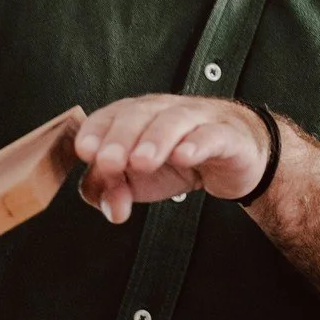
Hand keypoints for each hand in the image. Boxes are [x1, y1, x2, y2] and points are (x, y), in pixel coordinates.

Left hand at [74, 95, 272, 224]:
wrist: (234, 158)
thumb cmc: (180, 161)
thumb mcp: (137, 180)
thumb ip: (110, 190)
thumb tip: (111, 207)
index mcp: (137, 117)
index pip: (110, 115)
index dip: (95, 131)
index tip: (85, 152)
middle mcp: (165, 111)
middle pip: (139, 114)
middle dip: (120, 138)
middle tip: (109, 162)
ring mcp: (198, 120)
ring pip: (174, 120)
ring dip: (155, 139)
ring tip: (141, 162)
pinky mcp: (227, 136)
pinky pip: (212, 135)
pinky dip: (198, 144)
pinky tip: (185, 156)